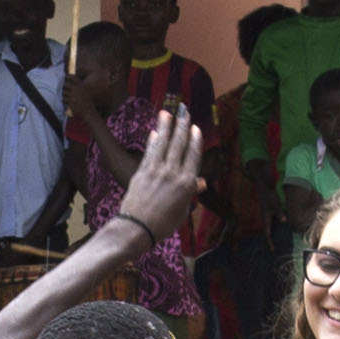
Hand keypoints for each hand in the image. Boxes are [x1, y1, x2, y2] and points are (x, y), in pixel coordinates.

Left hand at [121, 104, 204, 242]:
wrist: (138, 228)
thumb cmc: (163, 224)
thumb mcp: (183, 211)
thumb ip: (191, 193)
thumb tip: (201, 181)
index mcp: (186, 183)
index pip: (193, 156)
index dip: (195, 140)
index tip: (195, 127)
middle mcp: (173, 173)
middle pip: (179, 145)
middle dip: (182, 126)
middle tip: (184, 111)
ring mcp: (156, 170)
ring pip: (163, 144)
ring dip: (165, 127)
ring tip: (167, 113)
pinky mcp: (142, 171)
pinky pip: (149, 152)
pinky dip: (152, 141)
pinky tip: (154, 132)